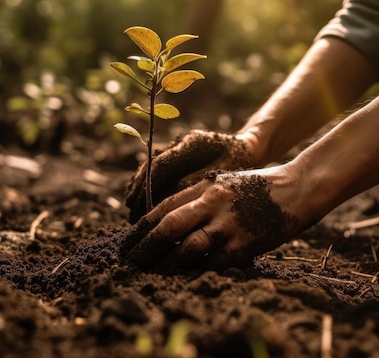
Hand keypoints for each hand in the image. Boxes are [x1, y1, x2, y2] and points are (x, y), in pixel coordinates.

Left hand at [121, 165, 317, 270]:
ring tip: (150, 274)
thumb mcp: (223, 183)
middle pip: (168, 226)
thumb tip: (168, 218)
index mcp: (204, 187)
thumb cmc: (258, 186)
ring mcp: (229, 224)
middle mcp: (212, 203)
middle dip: (145, 247)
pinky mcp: (245, 244)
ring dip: (165, 263)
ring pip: (187, 247)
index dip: (141, 227)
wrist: (296, 188)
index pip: (163, 207)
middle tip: (129, 262)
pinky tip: (183, 279)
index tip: (127, 242)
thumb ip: (197, 197)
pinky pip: (213, 263)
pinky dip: (195, 272)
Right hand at [124, 129, 253, 222]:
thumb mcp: (227, 170)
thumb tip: (177, 192)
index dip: (147, 185)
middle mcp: (180, 143)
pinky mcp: (176, 156)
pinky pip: (155, 169)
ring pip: (149, 166)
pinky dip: (145, 184)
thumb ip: (202, 179)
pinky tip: (140, 201)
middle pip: (150, 165)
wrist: (248, 146)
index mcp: (192, 143)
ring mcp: (176, 147)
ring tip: (131, 209)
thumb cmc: (241, 160)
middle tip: (131, 212)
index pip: (161, 164)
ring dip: (138, 187)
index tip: (139, 205)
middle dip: (138, 189)